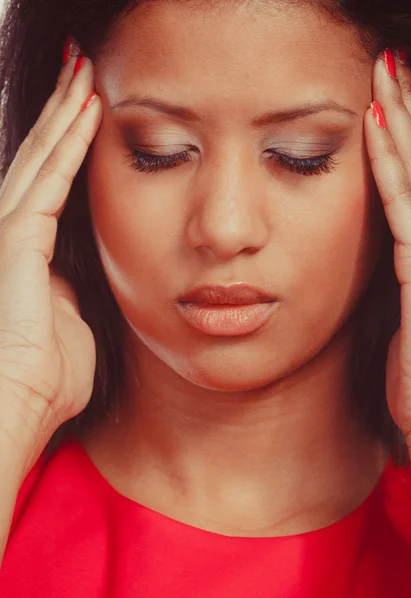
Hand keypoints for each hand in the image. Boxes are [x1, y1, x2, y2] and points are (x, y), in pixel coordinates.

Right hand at [0, 41, 100, 463]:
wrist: (23, 406)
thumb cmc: (47, 377)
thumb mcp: (71, 323)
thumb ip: (72, 294)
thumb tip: (73, 280)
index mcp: (31, 251)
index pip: (52, 184)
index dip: (69, 145)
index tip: (90, 110)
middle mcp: (14, 231)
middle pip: (43, 159)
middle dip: (64, 112)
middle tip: (83, 69)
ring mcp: (11, 230)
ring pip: (44, 156)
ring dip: (66, 112)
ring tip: (84, 70)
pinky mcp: (17, 237)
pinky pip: (53, 177)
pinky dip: (70, 141)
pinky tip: (87, 107)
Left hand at [364, 49, 410, 449]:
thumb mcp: (409, 322)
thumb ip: (402, 284)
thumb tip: (386, 266)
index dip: (408, 139)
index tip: (385, 101)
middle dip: (407, 111)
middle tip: (387, 65)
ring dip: (400, 122)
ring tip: (382, 74)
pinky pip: (405, 207)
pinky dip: (390, 165)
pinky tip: (376, 128)